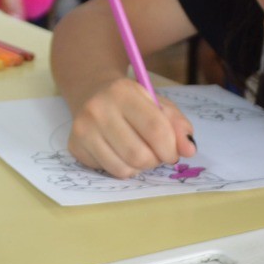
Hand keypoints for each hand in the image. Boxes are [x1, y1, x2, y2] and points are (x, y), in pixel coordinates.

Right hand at [67, 78, 195, 178]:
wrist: (92, 92)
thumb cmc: (131, 101)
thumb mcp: (157, 104)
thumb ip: (177, 125)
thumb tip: (189, 150)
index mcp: (123, 92)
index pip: (154, 128)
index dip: (170, 148)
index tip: (173, 153)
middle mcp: (98, 109)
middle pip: (138, 154)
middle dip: (155, 160)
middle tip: (156, 154)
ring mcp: (82, 129)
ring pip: (124, 168)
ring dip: (140, 168)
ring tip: (140, 153)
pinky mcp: (75, 146)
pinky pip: (109, 171)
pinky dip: (123, 168)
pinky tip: (121, 153)